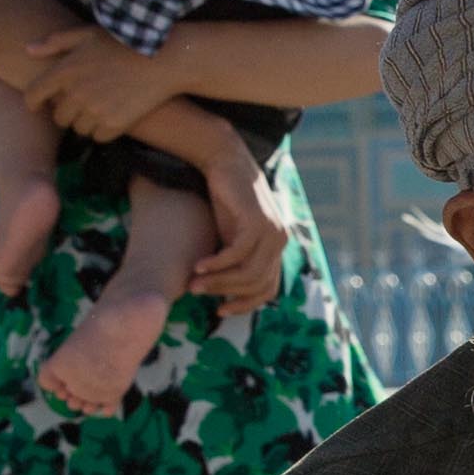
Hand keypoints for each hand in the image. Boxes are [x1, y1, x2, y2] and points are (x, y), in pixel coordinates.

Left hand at [10, 25, 168, 135]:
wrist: (164, 58)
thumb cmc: (124, 42)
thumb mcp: (88, 33)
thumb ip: (56, 42)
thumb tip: (28, 50)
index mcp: (66, 70)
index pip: (33, 95)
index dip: (33, 103)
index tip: (38, 106)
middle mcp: (76, 93)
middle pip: (58, 117)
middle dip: (66, 112)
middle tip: (81, 103)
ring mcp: (95, 110)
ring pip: (78, 129)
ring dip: (85, 122)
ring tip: (100, 107)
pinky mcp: (114, 124)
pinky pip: (98, 137)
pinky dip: (103, 130)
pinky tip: (113, 115)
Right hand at [186, 169, 294, 305]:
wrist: (226, 163)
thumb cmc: (226, 201)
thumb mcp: (232, 236)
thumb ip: (234, 261)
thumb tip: (219, 291)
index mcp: (276, 249)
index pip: (268, 290)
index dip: (245, 305)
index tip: (220, 311)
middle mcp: (280, 242)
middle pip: (256, 284)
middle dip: (224, 293)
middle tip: (196, 293)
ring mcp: (272, 232)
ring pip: (248, 273)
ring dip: (218, 281)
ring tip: (193, 283)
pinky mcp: (258, 222)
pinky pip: (237, 254)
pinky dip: (216, 264)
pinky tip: (198, 265)